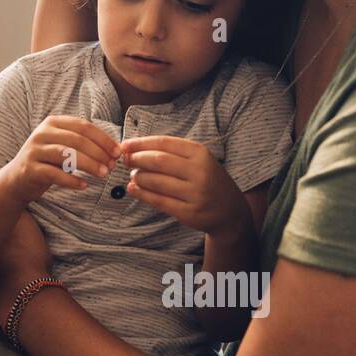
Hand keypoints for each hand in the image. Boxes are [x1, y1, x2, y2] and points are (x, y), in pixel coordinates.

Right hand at [1, 116, 119, 204]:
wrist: (16, 179)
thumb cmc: (47, 162)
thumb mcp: (62, 145)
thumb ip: (82, 143)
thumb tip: (114, 149)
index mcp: (52, 123)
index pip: (83, 126)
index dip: (103, 139)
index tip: (117, 152)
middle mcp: (42, 133)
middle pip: (77, 139)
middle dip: (98, 152)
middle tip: (112, 165)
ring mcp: (35, 151)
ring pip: (67, 154)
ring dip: (89, 164)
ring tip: (103, 174)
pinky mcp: (30, 169)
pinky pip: (55, 174)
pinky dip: (71, 180)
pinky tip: (84, 185)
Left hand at [120, 135, 250, 235]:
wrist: (230, 212)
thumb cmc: (208, 180)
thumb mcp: (199, 160)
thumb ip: (172, 153)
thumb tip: (135, 148)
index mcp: (201, 154)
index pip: (164, 143)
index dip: (140, 143)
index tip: (124, 145)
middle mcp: (200, 172)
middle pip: (158, 161)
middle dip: (136, 159)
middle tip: (125, 160)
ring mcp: (195, 193)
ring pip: (155, 181)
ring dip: (138, 177)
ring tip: (133, 175)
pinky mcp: (188, 212)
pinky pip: (158, 201)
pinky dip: (141, 194)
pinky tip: (133, 189)